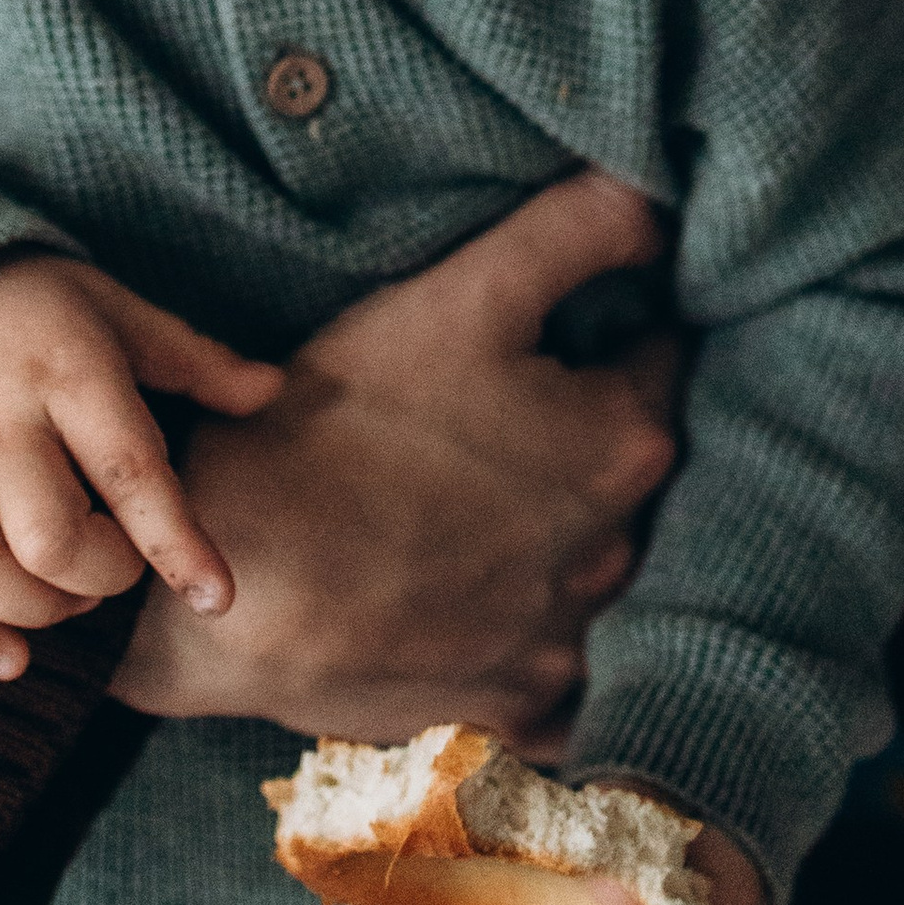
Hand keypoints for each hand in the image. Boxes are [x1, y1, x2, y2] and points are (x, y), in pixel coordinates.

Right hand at [0, 255, 281, 676]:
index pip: (128, 469)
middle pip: (45, 537)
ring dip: (34, 607)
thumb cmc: (50, 312)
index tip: (216, 597)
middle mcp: (0, 424)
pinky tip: (10, 660)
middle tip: (121, 564)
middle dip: (100, 575)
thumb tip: (273, 390)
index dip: (174, 541)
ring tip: (71, 594)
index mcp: (68, 375)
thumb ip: (197, 361)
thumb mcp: (125, 315)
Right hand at [110, 172, 677, 750]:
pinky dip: (547, 651)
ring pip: (603, 573)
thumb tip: (661, 196)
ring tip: (482, 507)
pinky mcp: (516, 708)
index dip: (612, 330)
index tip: (560, 329)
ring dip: (567, 539)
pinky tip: (496, 614)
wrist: (242, 588)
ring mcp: (571, 642)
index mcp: (625, 439)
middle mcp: (623, 550)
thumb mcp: (461, 293)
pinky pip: (568, 687)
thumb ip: (577, 229)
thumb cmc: (343, 429)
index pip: (659, 357)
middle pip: (633, 469)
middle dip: (590, 438)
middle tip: (508, 416)